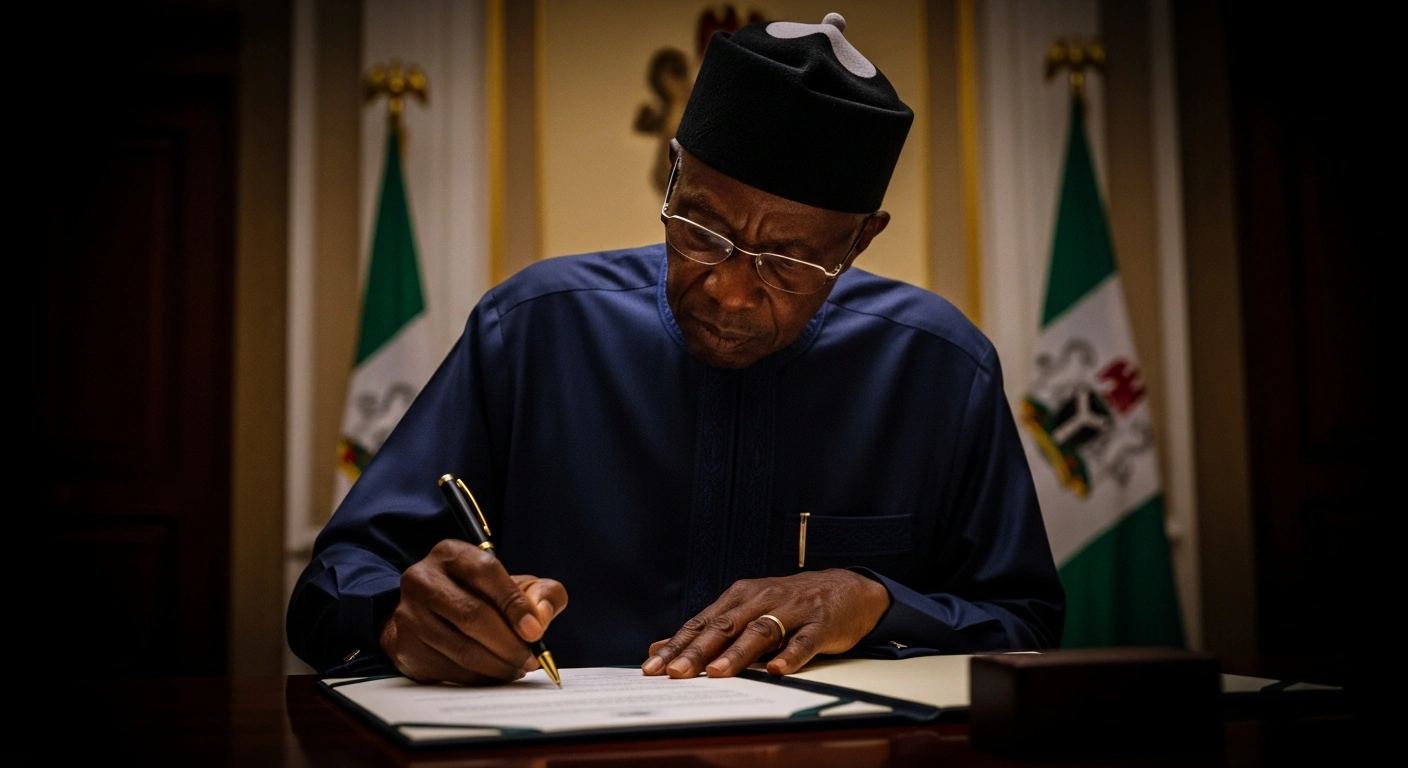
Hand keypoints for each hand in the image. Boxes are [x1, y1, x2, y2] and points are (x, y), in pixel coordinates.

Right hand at [379, 539, 567, 684]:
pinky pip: (447, 669)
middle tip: (531, 659)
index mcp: (451, 554)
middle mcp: (422, 579)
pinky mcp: (403, 645)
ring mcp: (408, 613)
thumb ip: (541, 593)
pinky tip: (494, 674)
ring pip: (460, 647)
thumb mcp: (512, 584)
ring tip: (518, 669)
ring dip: (496, 665)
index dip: (514, 603)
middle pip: (472, 614)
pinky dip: (477, 677)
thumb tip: (540, 618)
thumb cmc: (478, 596)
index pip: (486, 572)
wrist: (427, 613)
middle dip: (509, 643)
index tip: (535, 631)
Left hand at [641, 569, 889, 678]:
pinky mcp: (819, 624)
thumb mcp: (746, 611)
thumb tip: (661, 647)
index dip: (677, 645)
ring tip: (718, 673)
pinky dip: (791, 655)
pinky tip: (777, 669)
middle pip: (726, 627)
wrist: (846, 589)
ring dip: (738, 654)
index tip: (652, 666)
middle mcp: (762, 600)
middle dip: (698, 651)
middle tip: (676, 672)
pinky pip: (804, 641)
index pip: (702, 623)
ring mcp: (791, 611)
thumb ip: (707, 631)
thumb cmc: (789, 604)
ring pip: (760, 632)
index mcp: (740, 598)